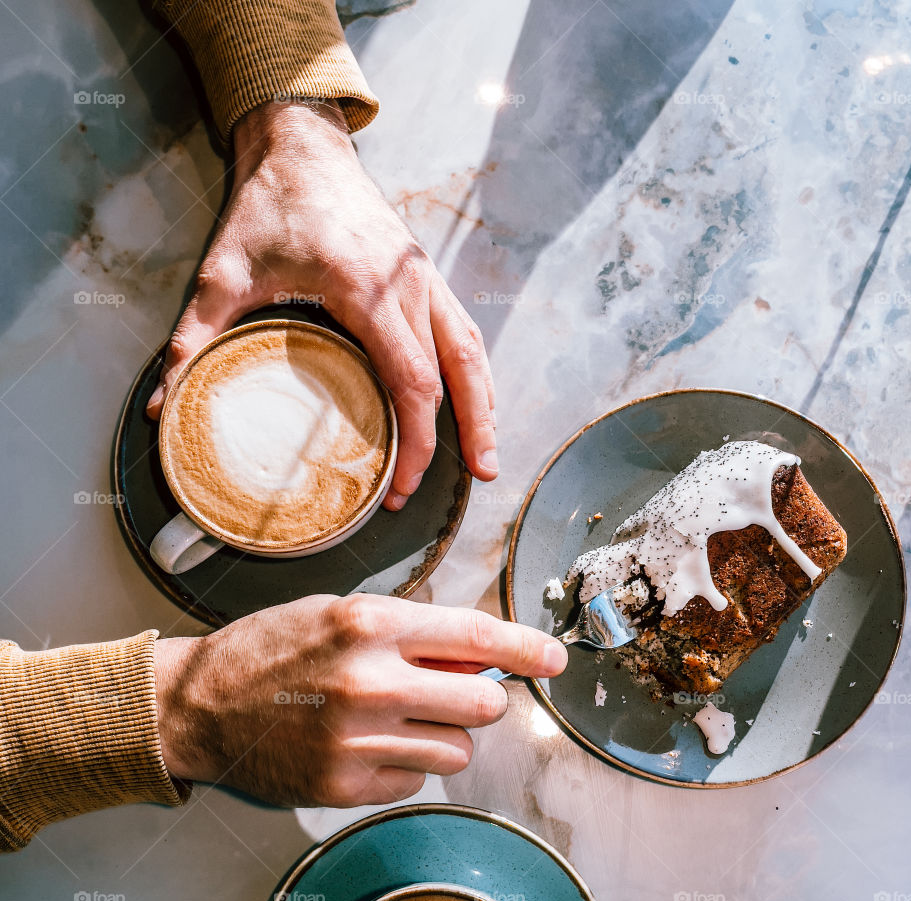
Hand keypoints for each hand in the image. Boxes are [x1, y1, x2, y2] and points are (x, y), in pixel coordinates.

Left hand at [146, 100, 496, 510]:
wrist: (302, 145)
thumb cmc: (268, 205)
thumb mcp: (224, 272)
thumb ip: (195, 338)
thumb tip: (162, 404)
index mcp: (365, 288)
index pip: (411, 379)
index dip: (416, 439)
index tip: (402, 483)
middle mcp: (407, 285)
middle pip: (453, 374)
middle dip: (461, 436)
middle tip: (467, 482)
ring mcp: (424, 278)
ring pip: (471, 354)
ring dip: (484, 409)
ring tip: (486, 461)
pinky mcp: (426, 277)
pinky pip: (463, 334)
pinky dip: (475, 377)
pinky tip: (476, 408)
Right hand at [154, 595, 566, 806]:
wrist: (197, 708)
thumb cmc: (270, 651)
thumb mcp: (337, 614)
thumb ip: (411, 633)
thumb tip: (484, 655)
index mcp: (368, 626)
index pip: (475, 635)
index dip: (526, 650)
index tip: (554, 659)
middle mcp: (369, 683)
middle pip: (482, 704)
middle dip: (479, 699)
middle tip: (451, 695)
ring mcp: (357, 742)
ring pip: (456, 751)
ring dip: (441, 737)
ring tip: (394, 722)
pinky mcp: (345, 787)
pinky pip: (416, 782)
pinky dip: (404, 767)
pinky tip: (364, 748)